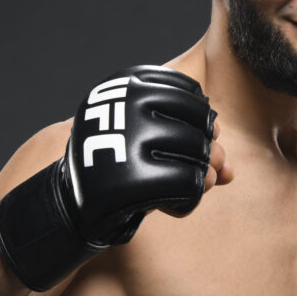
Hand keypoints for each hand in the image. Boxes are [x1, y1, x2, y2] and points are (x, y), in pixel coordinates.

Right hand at [0, 65, 229, 289]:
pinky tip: (173, 208)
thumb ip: (189, 147)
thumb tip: (230, 169)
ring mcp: (126, 139)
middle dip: (209, 153)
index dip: (202, 119)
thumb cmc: (115, 172)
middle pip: (199, 125)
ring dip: (203, 179)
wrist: (67, 209)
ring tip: (189, 190)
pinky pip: (187, 187)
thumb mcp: (147, 147)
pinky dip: (190, 201)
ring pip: (197, 156)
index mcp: (124, 87)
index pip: (189, 92)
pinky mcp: (130, 178)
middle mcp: (124, 105)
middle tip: (206, 173)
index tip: (200, 139)